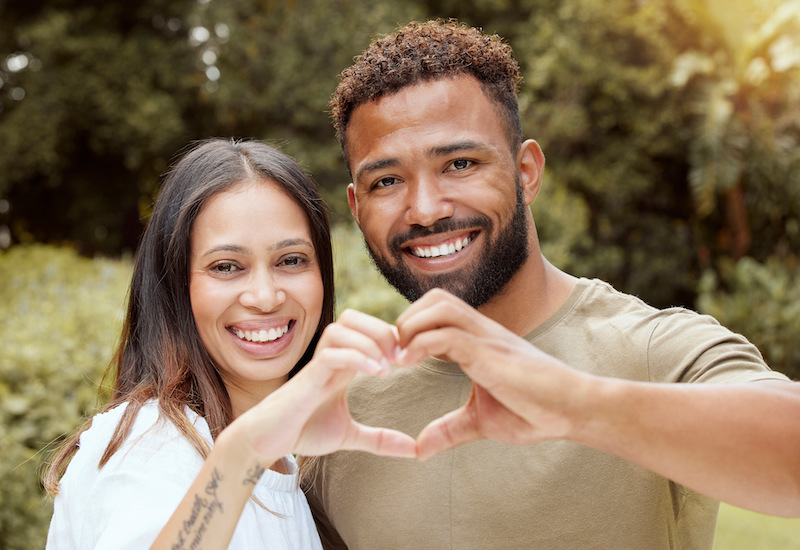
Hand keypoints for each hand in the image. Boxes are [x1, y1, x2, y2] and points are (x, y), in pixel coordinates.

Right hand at [234, 309, 416, 463]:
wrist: (267, 442)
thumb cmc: (303, 432)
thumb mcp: (349, 435)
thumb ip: (380, 439)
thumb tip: (414, 450)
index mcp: (341, 364)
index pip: (365, 329)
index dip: (391, 336)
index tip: (411, 360)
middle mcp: (330, 358)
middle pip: (354, 317)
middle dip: (382, 330)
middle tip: (401, 358)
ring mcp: (317, 365)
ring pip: (342, 327)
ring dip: (370, 342)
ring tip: (386, 368)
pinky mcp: (306, 379)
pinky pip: (331, 354)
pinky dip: (356, 358)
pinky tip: (375, 373)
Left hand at [394, 289, 590, 460]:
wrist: (572, 410)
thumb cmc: (535, 411)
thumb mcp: (481, 421)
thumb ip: (449, 428)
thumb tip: (420, 448)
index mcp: (478, 340)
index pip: (438, 310)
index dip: (412, 326)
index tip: (397, 357)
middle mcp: (481, 331)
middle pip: (435, 298)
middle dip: (406, 319)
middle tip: (393, 354)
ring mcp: (486, 338)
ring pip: (439, 306)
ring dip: (410, 326)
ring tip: (399, 358)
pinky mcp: (489, 354)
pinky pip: (447, 336)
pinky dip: (420, 344)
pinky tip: (409, 364)